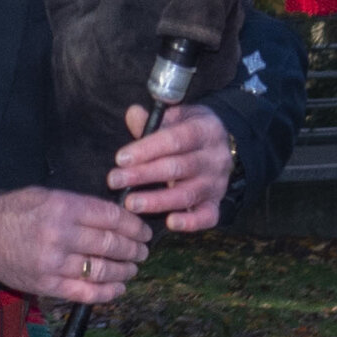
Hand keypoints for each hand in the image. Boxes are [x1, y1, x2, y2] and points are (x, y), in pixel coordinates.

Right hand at [0, 185, 149, 305]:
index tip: (143, 231)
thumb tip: (115, 217)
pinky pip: (85, 293)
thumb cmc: (11, 211)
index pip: (112, 218)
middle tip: (143, 251)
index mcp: (63, 208)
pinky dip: (107, 293)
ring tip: (132, 268)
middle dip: (134, 249)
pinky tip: (119, 288)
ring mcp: (53, 263)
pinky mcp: (46, 285)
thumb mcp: (45, 196)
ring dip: (124, 271)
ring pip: (102, 270)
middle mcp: (60, 235)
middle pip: (111, 245)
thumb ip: (79, 205)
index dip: (134, 226)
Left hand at [108, 102, 235, 231]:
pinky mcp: (216, 202)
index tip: (120, 158)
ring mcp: (217, 182)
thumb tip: (133, 113)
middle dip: (143, 175)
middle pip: (177, 168)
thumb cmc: (189, 131)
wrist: (222, 146)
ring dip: (158, 201)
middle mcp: (215, 158)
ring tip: (131, 204)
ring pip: (187, 194)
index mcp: (205, 130)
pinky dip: (190, 222)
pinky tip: (170, 223)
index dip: (146, 149)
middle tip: (114, 181)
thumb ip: (155, 120)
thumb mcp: (177, 117)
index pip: (175, 139)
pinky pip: (207, 216)